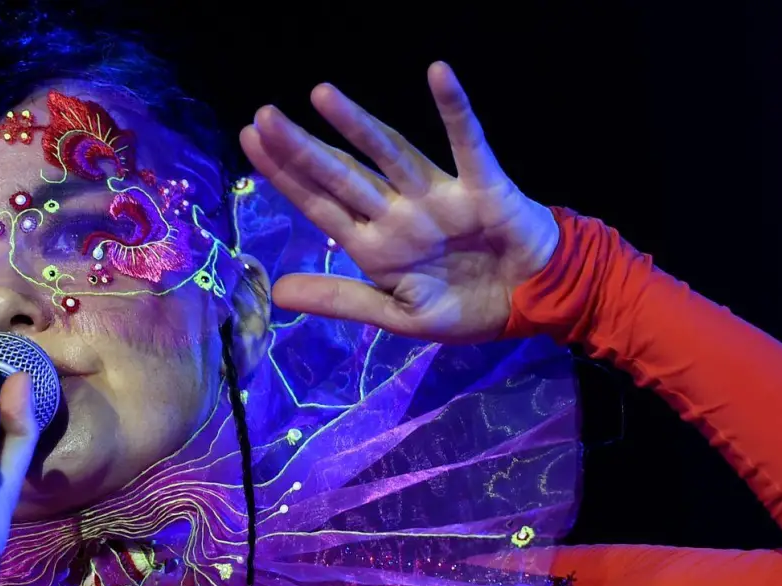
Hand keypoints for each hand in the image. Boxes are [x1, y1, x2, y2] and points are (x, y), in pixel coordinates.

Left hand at [240, 61, 559, 343]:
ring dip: (359, 126)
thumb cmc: (466, 306)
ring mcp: (438, 196)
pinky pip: (467, 144)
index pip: (321, 204)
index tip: (250, 141)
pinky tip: (438, 75)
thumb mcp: (397, 314)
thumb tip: (276, 292)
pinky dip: (456, 111)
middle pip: (344, 176)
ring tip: (322, 96)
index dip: (286, 176)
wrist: (531, 303)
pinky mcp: (482, 187)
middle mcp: (400, 214)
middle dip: (304, 150)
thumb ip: (340, 299)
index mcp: (376, 245)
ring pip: (391, 155)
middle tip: (264, 116)